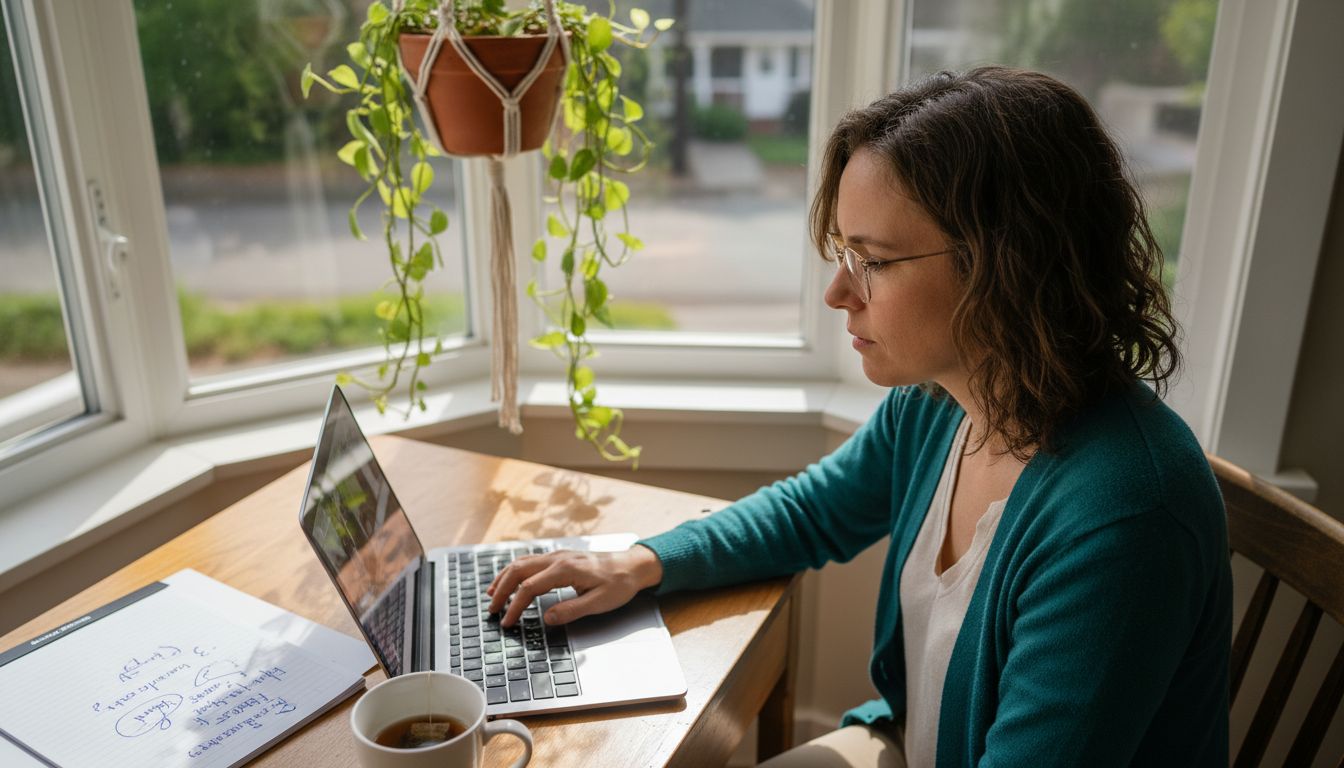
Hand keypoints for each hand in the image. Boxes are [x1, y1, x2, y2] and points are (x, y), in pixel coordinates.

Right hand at [485, 545, 663, 627]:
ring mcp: (557, 555)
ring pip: (522, 562)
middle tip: (492, 610)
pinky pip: (530, 561)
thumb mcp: (599, 602)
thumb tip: (547, 618)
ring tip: (492, 595)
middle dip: (502, 590)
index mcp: (566, 569)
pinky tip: (510, 579)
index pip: (530, 588)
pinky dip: (515, 571)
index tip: (507, 622)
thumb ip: (571, 610)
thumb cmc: (619, 584)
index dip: (515, 606)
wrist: (632, 565)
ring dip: (504, 578)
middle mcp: (558, 558)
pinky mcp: (559, 557)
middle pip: (519, 571)